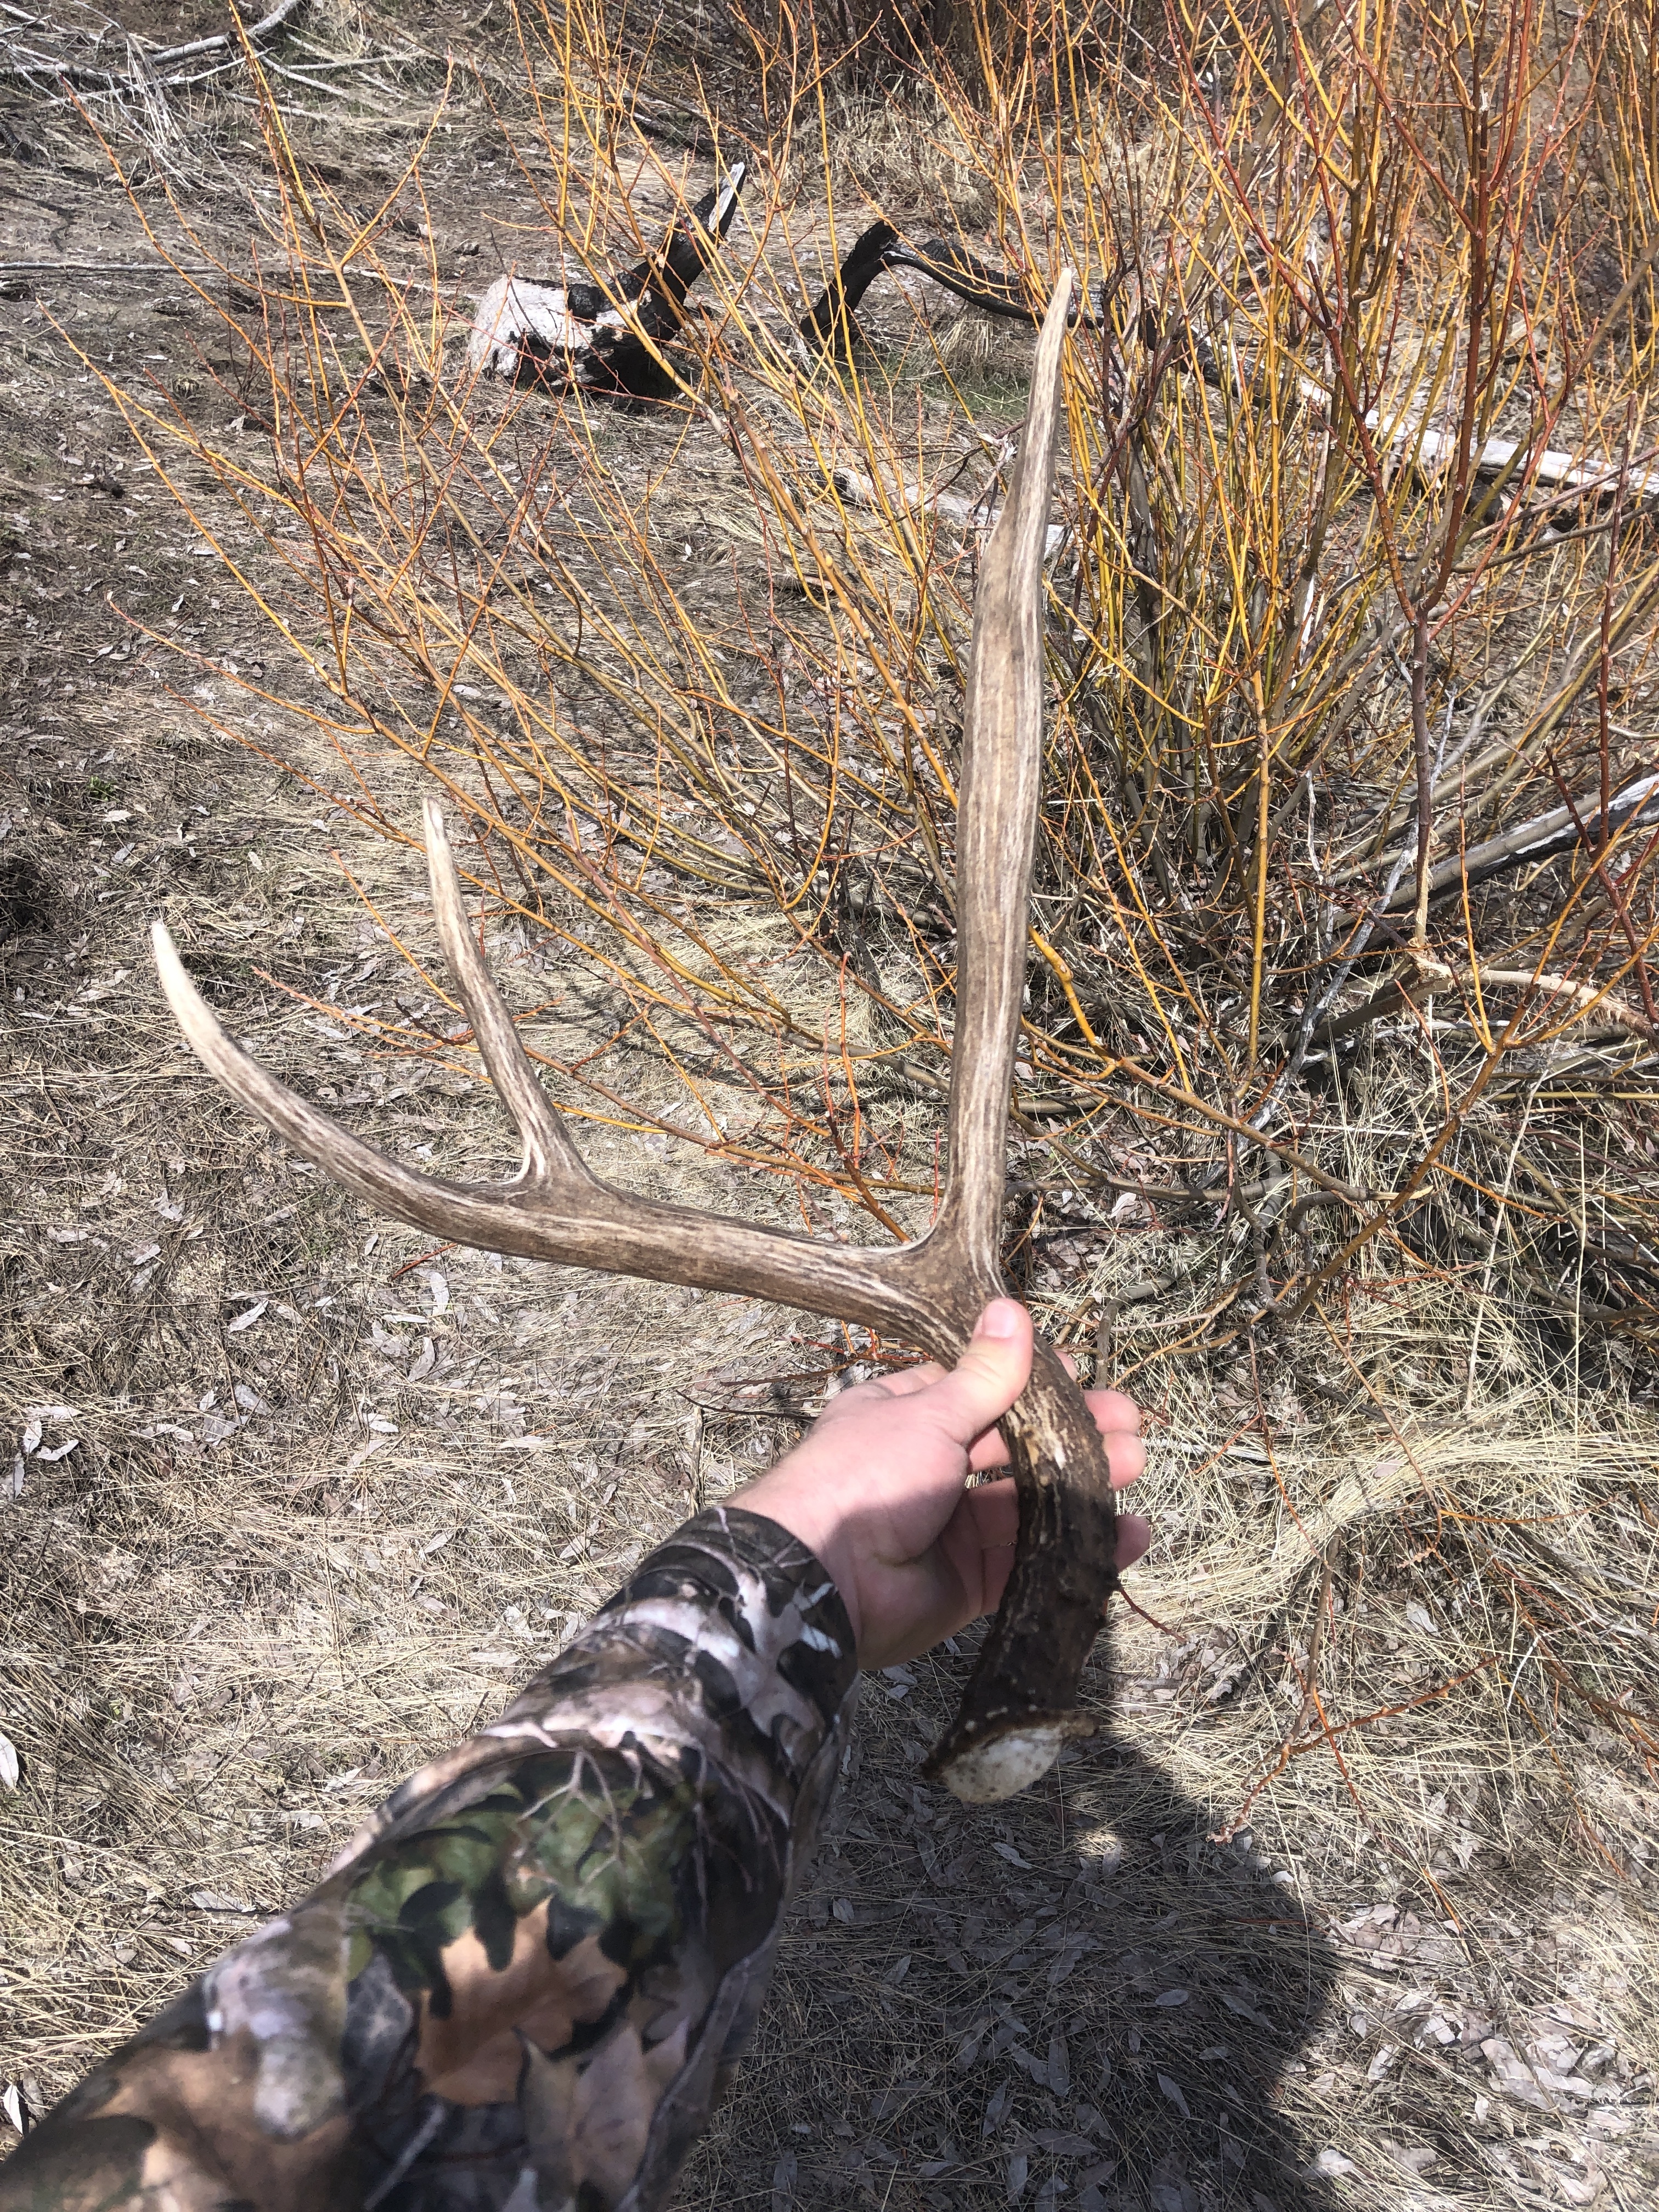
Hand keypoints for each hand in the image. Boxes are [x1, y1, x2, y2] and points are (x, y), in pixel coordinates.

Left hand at [733, 1298, 1149, 1669]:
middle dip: (1072, 1433)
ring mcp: (950, 1526)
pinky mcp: (969, 1580)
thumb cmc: (866, 1475)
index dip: (1031, 1383)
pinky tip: (1124, 1534)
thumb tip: (1010, 1311)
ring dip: (1083, 1484)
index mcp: (907, 1415)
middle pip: (1014, 1446)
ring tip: (1134, 1465)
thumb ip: (983, 1376)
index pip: (979, 1389)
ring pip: (1030, 1501)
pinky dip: (1077, 1547)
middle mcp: (929, 1467)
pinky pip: (1031, 1559)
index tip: (1081, 1375)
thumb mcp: (929, 1413)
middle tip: (1127, 1424)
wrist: (824, 1577)